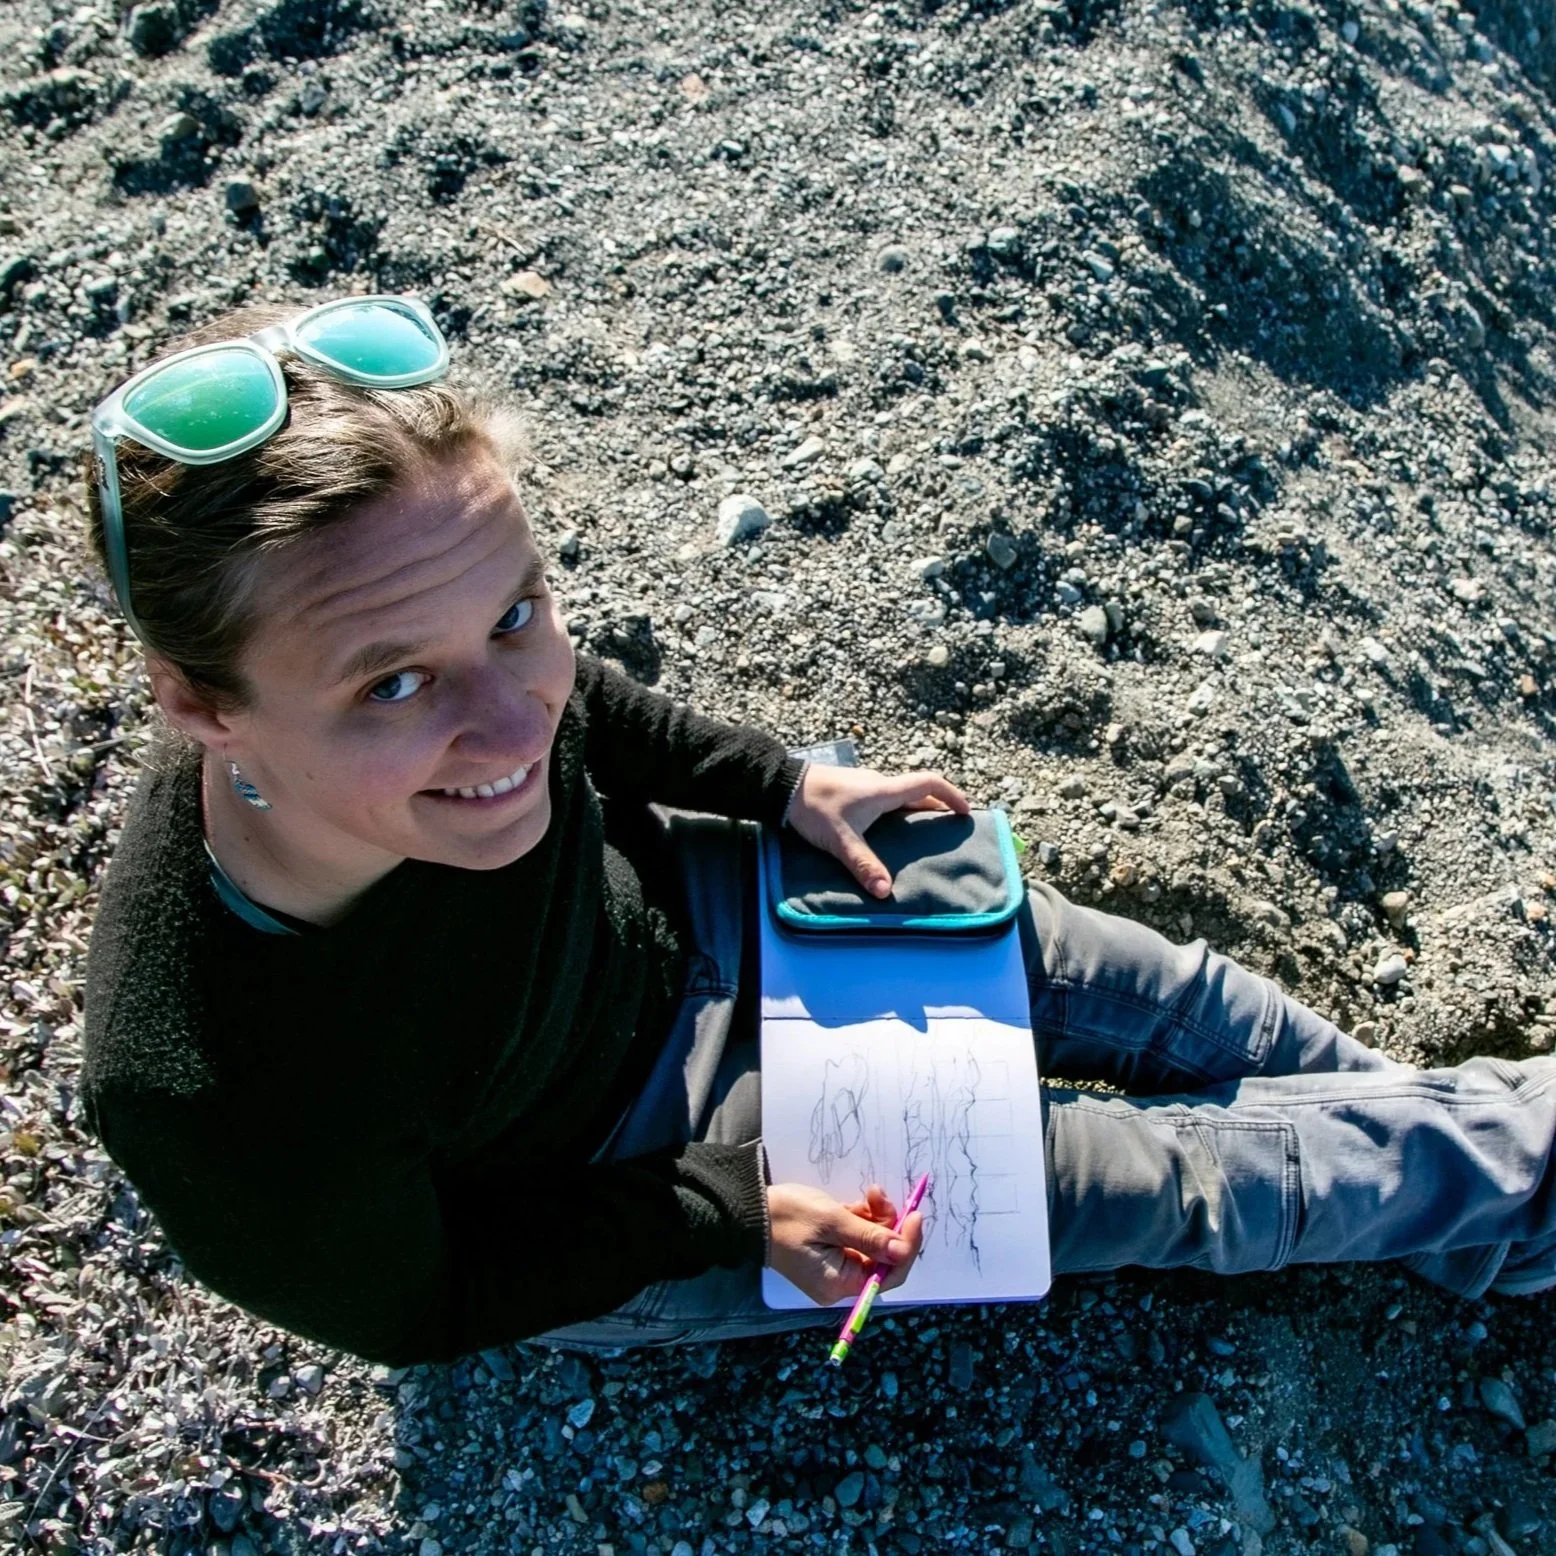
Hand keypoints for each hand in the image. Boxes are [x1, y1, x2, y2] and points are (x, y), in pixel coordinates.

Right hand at [765, 1181, 925, 1306]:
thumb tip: (903, 1250)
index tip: (916, 1216)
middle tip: (882, 1197)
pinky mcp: (833, 1247)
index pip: (888, 1275)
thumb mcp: (831, 1222)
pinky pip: (860, 1236)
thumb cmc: (786, 1217)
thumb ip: (870, 1237)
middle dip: (890, 1226)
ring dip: (877, 1217)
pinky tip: (859, 1201)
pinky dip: (864, 1217)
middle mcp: (840, 1280)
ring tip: (870, 1193)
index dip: (907, 1246)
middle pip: (883, 1258)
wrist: (750, 1209)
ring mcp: (837, 1263)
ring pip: (874, 1242)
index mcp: (839, 1283)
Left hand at [786, 764, 969, 898]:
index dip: (951, 795)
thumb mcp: (841, 840)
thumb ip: (864, 865)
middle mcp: (878, 784)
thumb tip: (886, 891)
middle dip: (936, 808)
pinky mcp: (850, 790)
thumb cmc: (814, 808)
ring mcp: (863, 785)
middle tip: (947, 828)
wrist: (781, 785)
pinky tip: (885, 831)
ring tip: (920, 834)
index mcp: (884, 791)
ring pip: (898, 796)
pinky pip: (882, 799)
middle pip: (917, 792)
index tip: (965, 811)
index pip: (928, 783)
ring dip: (914, 810)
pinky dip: (895, 812)